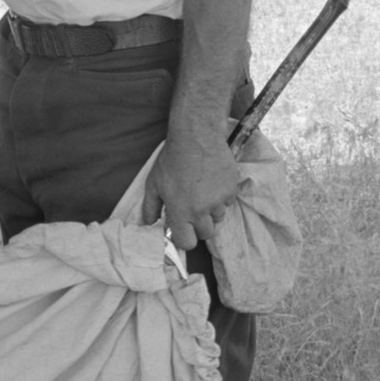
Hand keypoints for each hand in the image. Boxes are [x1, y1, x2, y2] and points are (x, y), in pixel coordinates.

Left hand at [143, 122, 239, 254]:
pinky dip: (222, 196)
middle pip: (206, 234)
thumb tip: (148, 224)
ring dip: (211, 210)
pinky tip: (212, 181)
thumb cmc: (172, 160)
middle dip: (199, 226)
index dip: (185, 238)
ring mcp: (219, 200)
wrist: (197, 137)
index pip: (187, 243)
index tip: (183, 229)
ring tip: (202, 190)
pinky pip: (228, 202)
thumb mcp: (154, 183)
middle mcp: (201, 210)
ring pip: (218, 217)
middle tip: (193, 209)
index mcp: (181, 212)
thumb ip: (150, 208)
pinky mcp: (231, 189)